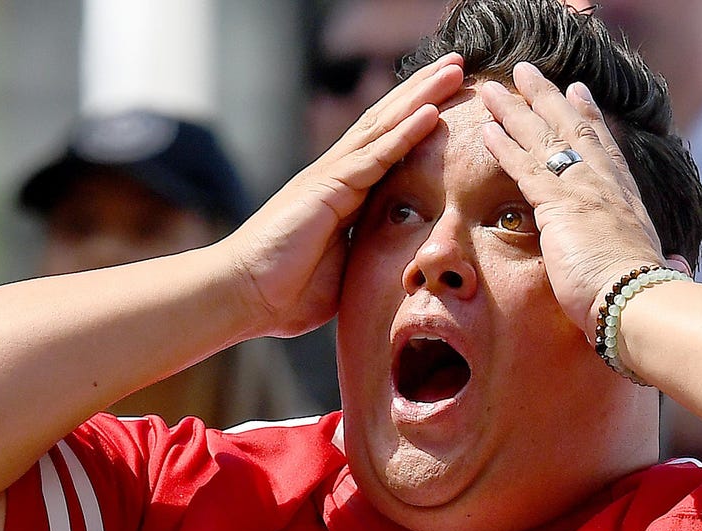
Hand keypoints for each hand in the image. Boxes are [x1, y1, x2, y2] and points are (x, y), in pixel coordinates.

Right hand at [227, 54, 464, 337]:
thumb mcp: (345, 272)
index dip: (418, 120)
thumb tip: (401, 270)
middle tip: (457, 65)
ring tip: (453, 69)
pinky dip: (404, 131)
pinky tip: (430, 111)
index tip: (451, 100)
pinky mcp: (328, 187)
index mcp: (345, 193)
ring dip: (422, 96)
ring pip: (385, 125)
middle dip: (424, 91)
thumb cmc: (285, 292)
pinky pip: (375, 155)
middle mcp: (338, 175)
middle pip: (388, 122)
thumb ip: (369, 259)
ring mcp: (332, 176)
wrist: (244, 295)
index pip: (389, 145)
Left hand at [480, 62, 669, 339]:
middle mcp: (606, 185)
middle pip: (571, 128)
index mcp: (627, 199)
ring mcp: (582, 189)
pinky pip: (525, 167)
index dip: (589, 117)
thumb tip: (680, 269)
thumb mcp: (657, 272)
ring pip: (543, 139)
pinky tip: (487, 128)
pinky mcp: (558, 205)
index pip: (605, 147)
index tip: (577, 92)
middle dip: (546, 97)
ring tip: (492, 88)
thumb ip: (666, 265)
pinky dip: (504, 146)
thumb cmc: (647, 298)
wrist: (637, 303)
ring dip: (514, 110)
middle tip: (526, 72)